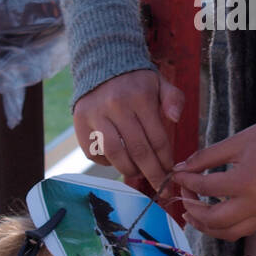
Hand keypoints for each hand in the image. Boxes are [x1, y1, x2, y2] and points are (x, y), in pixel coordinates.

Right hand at [72, 69, 183, 193]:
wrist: (101, 66)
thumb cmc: (136, 82)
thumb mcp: (160, 83)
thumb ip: (174, 99)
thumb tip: (175, 119)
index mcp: (140, 97)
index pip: (157, 138)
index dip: (165, 160)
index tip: (171, 173)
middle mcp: (116, 106)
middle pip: (138, 151)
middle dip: (153, 174)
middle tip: (162, 188)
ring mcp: (96, 115)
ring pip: (115, 155)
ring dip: (130, 171)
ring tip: (139, 174)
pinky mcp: (80, 123)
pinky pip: (94, 153)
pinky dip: (108, 163)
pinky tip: (119, 161)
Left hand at [172, 123, 255, 240]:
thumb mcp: (233, 144)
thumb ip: (205, 157)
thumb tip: (180, 169)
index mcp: (245, 181)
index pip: (206, 187)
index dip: (187, 181)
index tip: (177, 174)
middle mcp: (254, 203)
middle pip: (214, 219)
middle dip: (192, 209)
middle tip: (183, 195)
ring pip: (226, 233)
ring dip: (204, 226)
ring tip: (190, 214)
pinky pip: (239, 232)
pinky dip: (221, 229)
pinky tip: (210, 218)